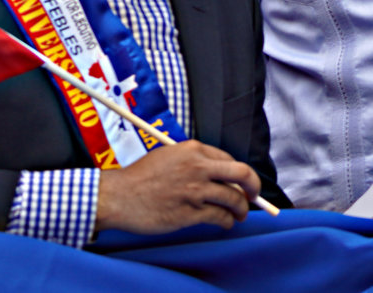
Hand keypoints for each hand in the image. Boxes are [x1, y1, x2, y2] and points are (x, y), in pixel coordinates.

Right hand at [95, 140, 260, 234]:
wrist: (117, 197)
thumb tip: (217, 173)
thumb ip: (193, 160)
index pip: (229, 159)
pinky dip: (227, 221)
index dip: (238, 173)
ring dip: (241, 209)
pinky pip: (219, 217)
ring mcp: (195, 191)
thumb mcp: (168, 155)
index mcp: (193, 150)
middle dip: (253, 186)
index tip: (242, 182)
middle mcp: (198, 167)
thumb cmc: (139, 178)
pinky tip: (226, 223)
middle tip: (254, 195)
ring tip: (240, 214)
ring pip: (233, 198)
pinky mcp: (189, 213)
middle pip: (242, 174)